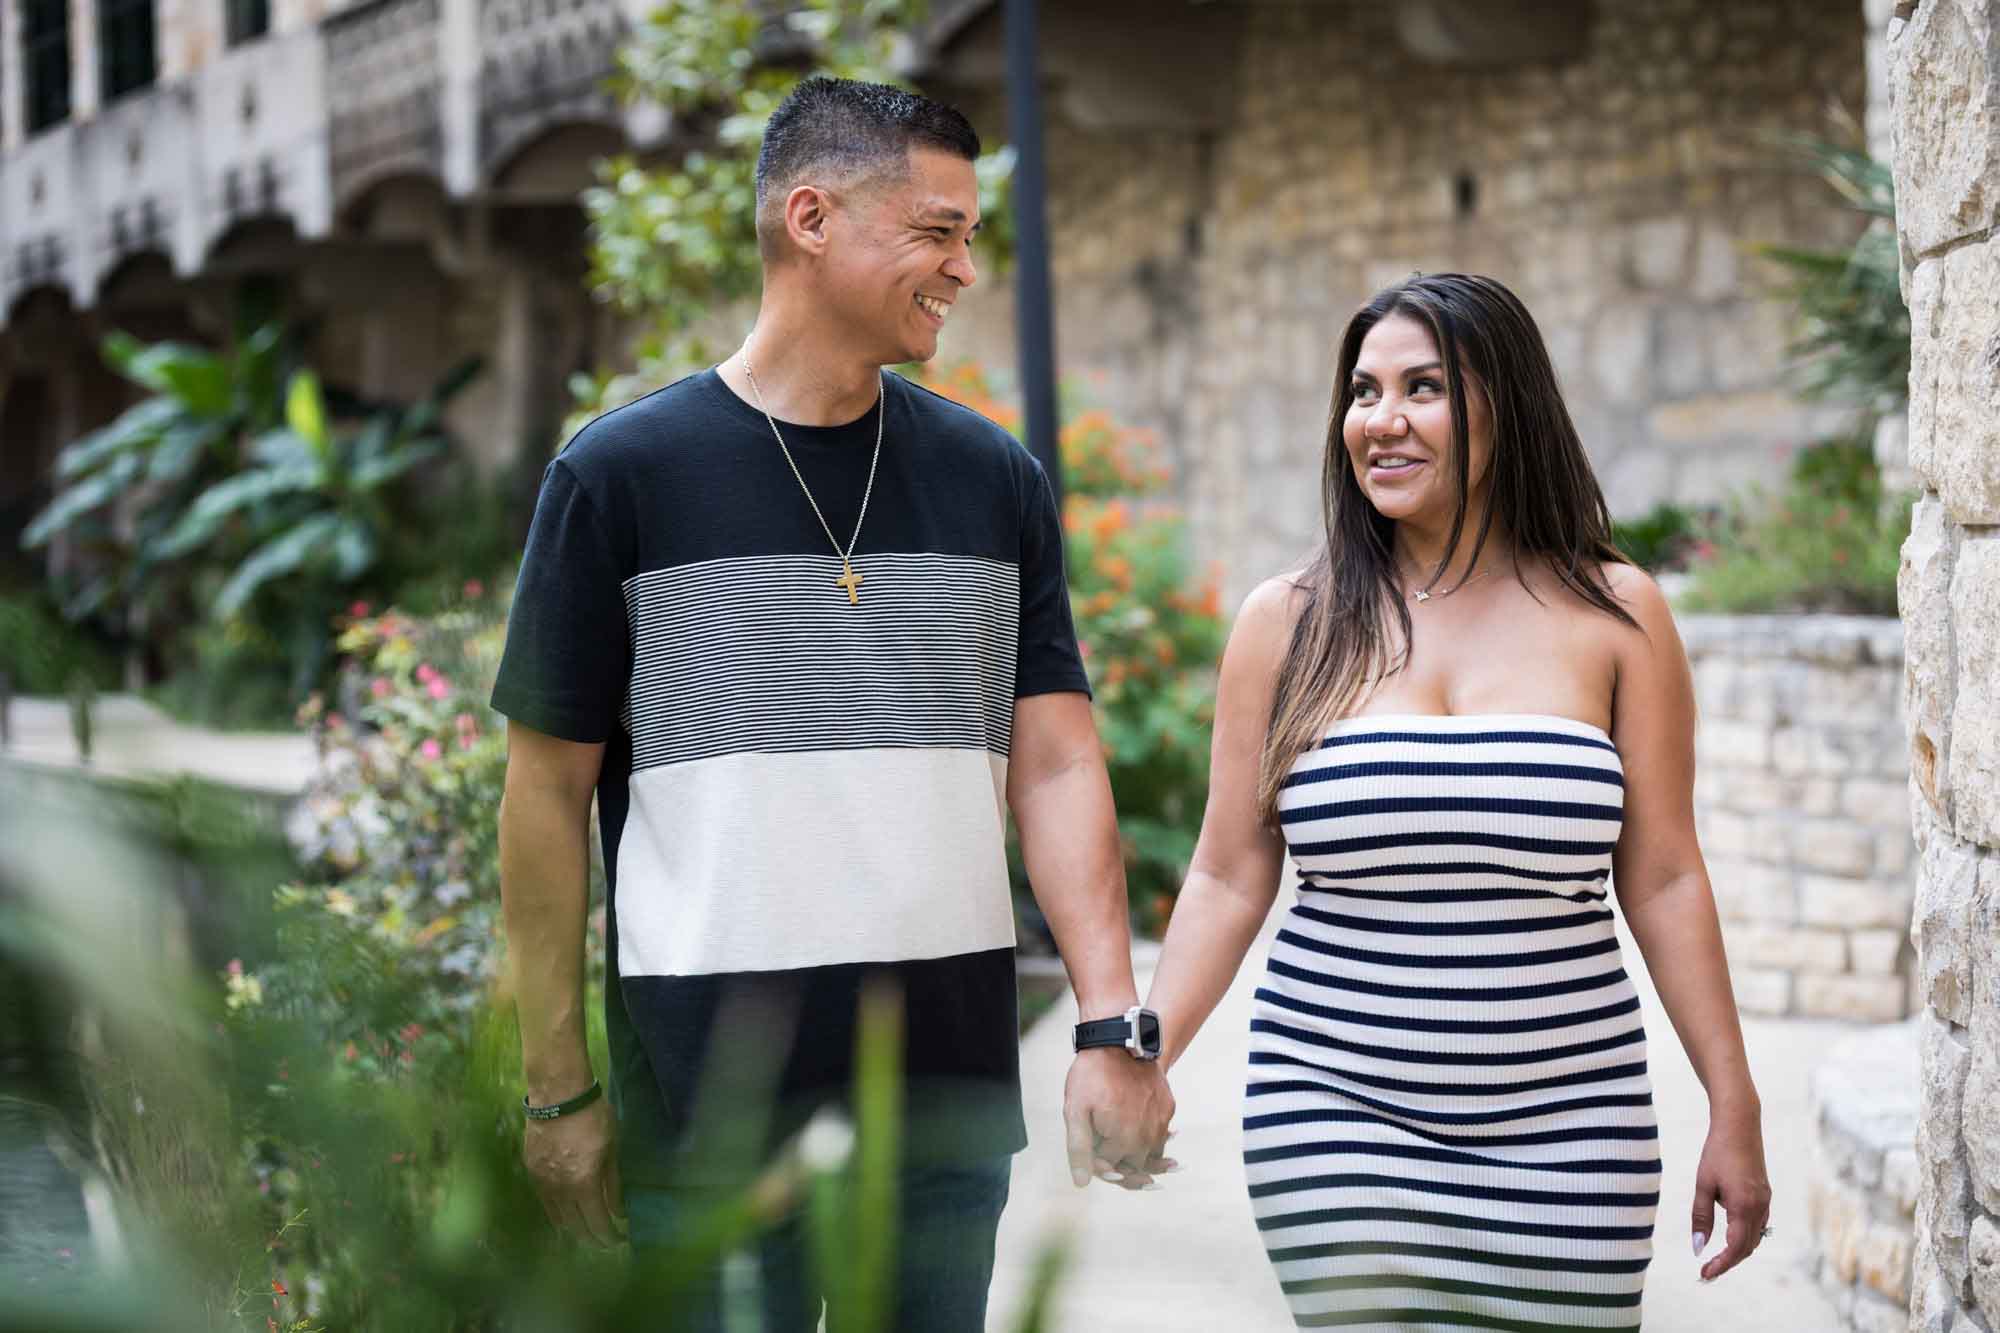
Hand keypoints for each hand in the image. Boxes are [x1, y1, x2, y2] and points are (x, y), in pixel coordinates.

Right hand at [523, 1096, 624, 1245]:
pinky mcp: (531, 1171)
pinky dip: (557, 1212)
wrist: (558, 1094)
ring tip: (585, 1230)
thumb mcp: (613, 1148)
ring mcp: (542, 1181)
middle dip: (591, 1238)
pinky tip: (565, 1213)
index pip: (597, 1222)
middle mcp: (560, 1189)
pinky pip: (545, 1201)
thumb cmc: (593, 1117)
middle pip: (575, 1226)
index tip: (618, 1241)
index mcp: (584, 1183)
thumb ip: (613, 1183)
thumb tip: (619, 1211)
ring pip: (557, 1217)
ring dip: (573, 1228)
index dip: (608, 1236)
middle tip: (603, 1242)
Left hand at [1063, 1048, 1174, 1189]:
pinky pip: (1161, 1135)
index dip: (1097, 1164)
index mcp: (1122, 1138)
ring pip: (1150, 1154)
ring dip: (1139, 1157)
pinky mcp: (1167, 1108)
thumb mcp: (1075, 1110)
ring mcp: (1160, 1121)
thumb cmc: (1091, 1076)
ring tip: (1131, 1154)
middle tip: (1108, 1152)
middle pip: (1133, 1166)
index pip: (1110, 1169)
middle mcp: (1145, 1135)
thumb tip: (1082, 1183)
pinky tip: (1143, 1136)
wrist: (1118, 1040)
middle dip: (1119, 1164)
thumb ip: (1079, 1149)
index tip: (1090, 1152)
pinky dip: (1152, 1140)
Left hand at [1690, 1099, 1770, 1280]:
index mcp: (1744, 1206)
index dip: (1721, 1265)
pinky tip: (1730, 1237)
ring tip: (1716, 1260)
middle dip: (1728, 1262)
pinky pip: (1757, 1225)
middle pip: (1747, 1247)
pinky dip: (1745, 1237)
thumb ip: (1701, 1217)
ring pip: (1754, 1238)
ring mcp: (1765, 1201)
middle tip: (1707, 1272)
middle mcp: (1760, 1207)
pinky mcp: (1765, 1195)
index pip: (1736, 1248)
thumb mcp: (1703, 1184)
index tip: (1704, 1275)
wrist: (1740, 1125)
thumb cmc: (1717, 1152)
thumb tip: (1698, 1248)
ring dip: (1737, 1251)